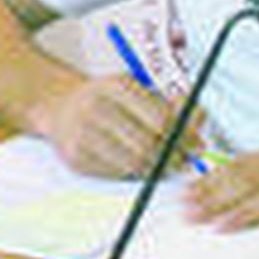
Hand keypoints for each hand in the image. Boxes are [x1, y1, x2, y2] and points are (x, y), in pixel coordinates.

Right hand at [36, 75, 202, 178]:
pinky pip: (115, 173)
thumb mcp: (134, 89)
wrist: (59, 107)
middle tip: (185, 162)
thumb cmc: (105, 99)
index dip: (185, 136)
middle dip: (174, 157)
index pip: (160, 118)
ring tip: (166, 166)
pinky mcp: (75, 156)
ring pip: (133, 162)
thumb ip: (168, 102)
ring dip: (156, 168)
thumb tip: (199, 117)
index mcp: (115, 85)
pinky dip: (133, 173)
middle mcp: (96, 107)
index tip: (197, 146)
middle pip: (148, 143)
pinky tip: (140, 166)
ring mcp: (83, 133)